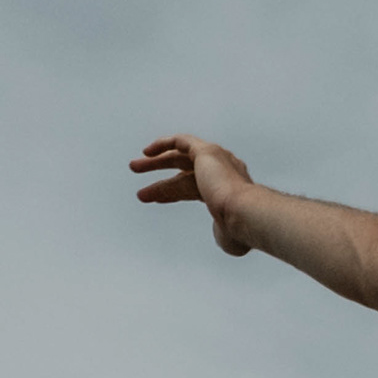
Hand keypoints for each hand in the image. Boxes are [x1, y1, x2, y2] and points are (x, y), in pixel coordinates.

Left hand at [131, 134, 257, 252]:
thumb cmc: (239, 230)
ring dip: (156, 162)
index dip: (171, 192)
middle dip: (161, 173)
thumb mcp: (228, 235)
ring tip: (134, 167)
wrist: (243, 213)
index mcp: (229, 189)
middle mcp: (223, 169)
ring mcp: (216, 159)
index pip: (193, 186)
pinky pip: (181, 142)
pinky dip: (164, 145)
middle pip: (184, 169)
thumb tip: (219, 235)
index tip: (155, 198)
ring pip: (179, 157)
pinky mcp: (207, 152)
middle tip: (142, 183)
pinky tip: (147, 152)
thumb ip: (222, 233)